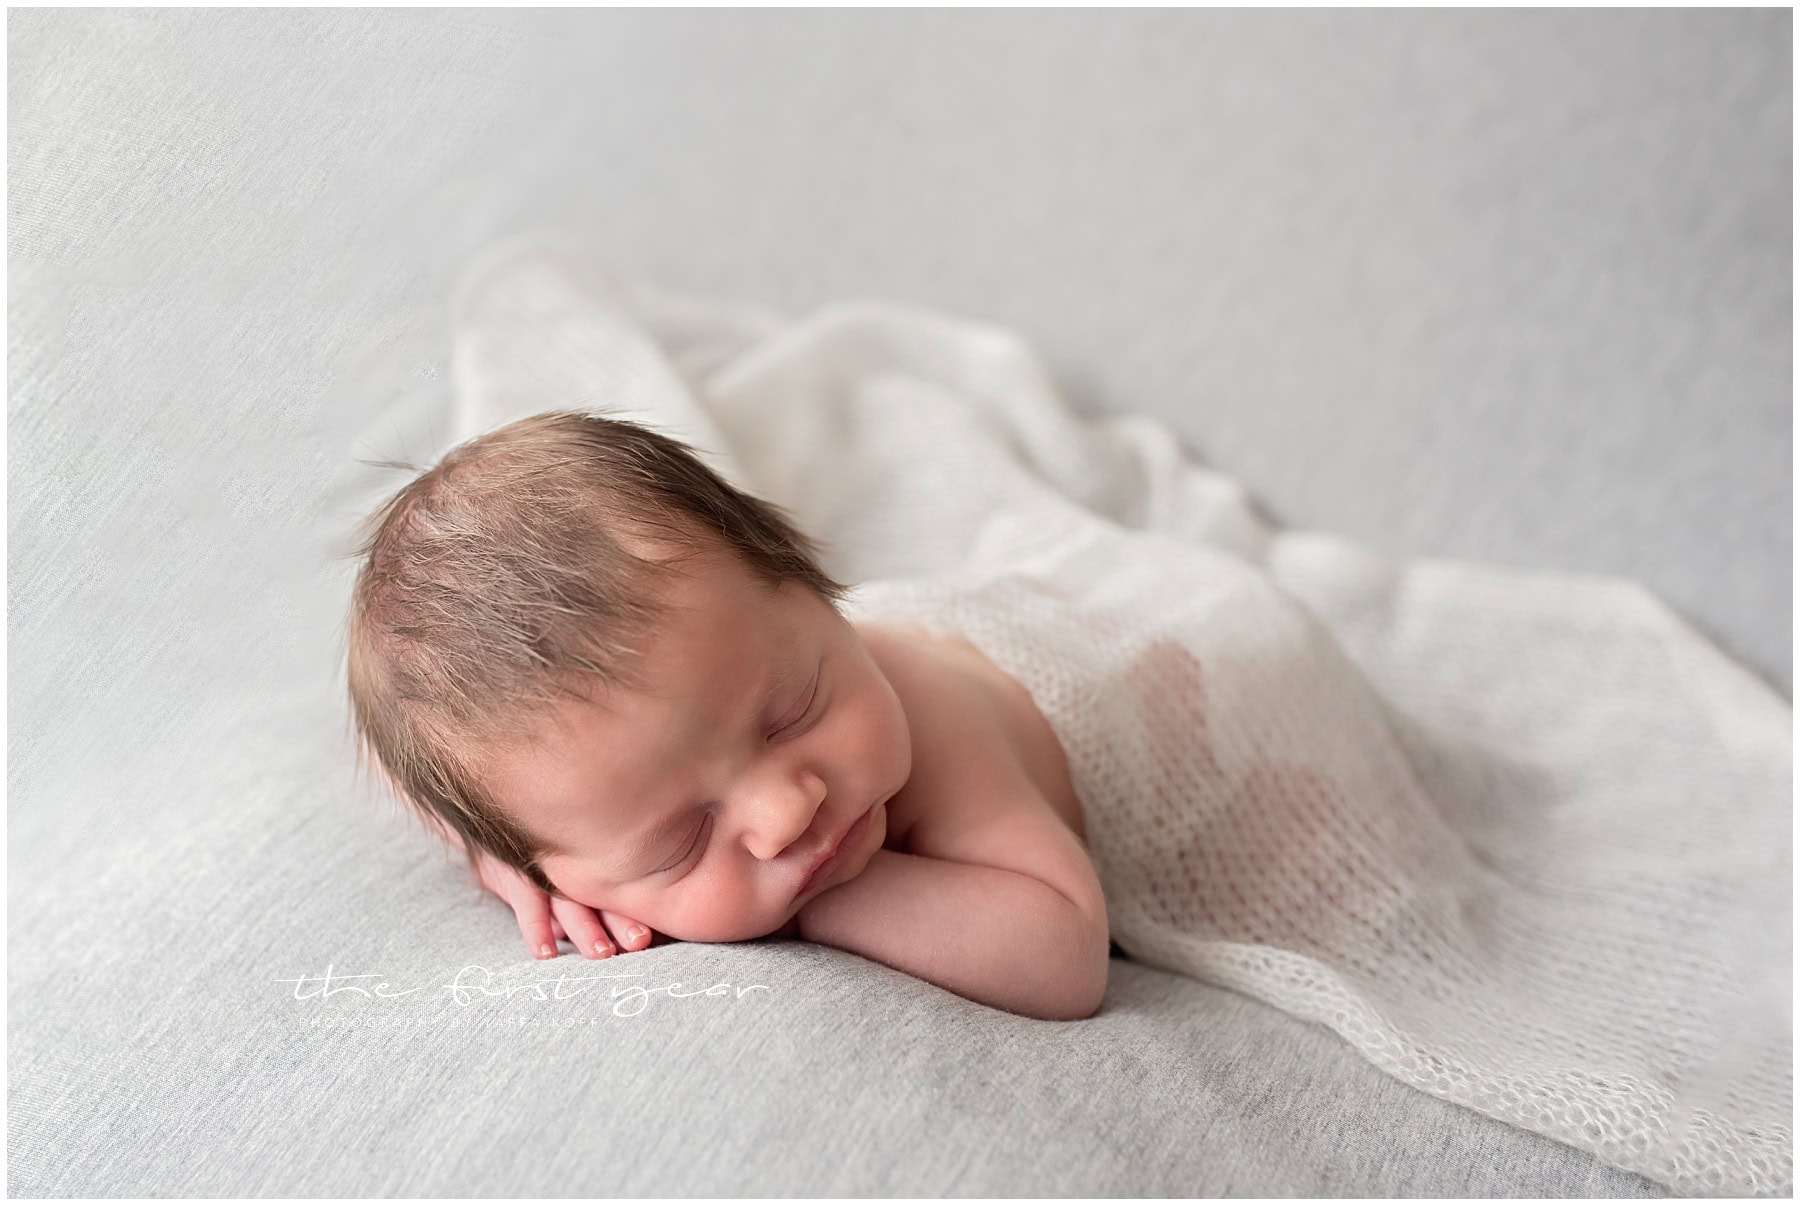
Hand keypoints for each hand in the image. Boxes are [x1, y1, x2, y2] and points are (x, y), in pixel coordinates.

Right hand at [466, 845, 655, 960]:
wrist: (497, 809)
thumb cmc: (540, 837)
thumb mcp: (574, 847)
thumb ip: (610, 874)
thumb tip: (647, 926)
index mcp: (591, 855)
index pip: (621, 880)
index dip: (638, 906)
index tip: (657, 930)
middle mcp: (568, 860)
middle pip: (598, 890)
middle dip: (619, 918)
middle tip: (640, 940)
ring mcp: (539, 865)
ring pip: (567, 899)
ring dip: (585, 927)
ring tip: (601, 952)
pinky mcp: (508, 871)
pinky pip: (526, 900)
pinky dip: (536, 926)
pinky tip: (546, 951)